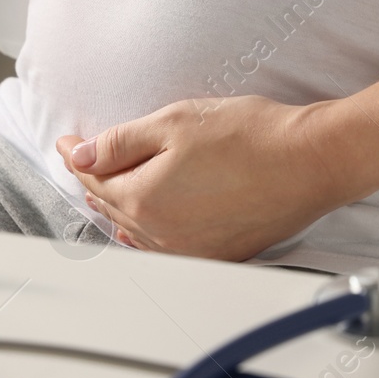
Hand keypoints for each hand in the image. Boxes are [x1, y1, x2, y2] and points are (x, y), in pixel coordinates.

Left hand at [56, 95, 348, 259]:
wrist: (311, 161)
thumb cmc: (253, 137)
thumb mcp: (175, 123)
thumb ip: (122, 142)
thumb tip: (81, 156)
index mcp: (144, 199)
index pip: (93, 177)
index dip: (76, 154)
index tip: (67, 142)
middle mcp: (162, 235)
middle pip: (112, 206)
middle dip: (94, 181)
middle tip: (82, 161)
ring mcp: (191, 250)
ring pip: (137, 230)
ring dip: (120, 208)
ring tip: (108, 189)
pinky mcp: (219, 254)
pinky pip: (168, 247)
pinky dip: (150, 232)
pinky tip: (149, 222)